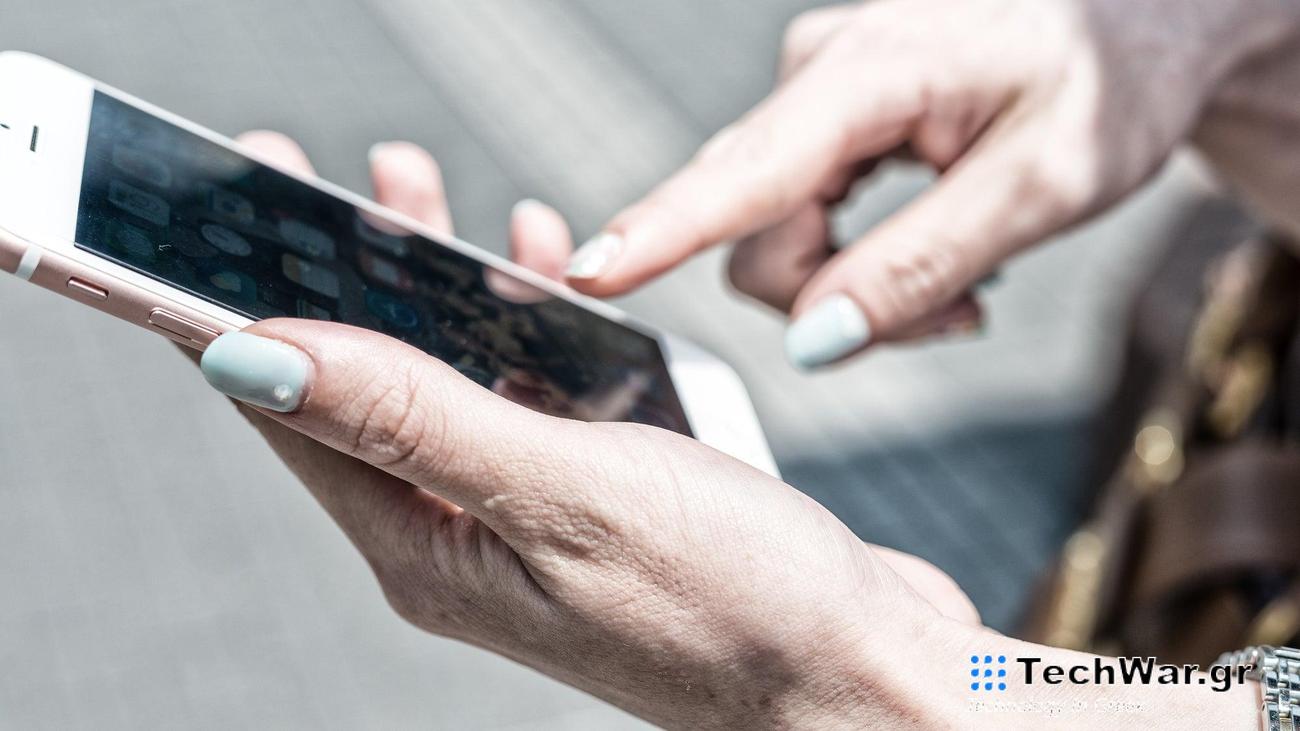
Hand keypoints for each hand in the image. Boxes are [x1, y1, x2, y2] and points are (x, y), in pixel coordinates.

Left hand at [204, 132, 981, 727]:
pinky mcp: (597, 493)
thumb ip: (417, 420)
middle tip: (339, 178)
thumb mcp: (566, 497)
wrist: (862, 675)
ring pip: (456, 377)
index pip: (297, 418)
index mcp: (430, 552)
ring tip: (425, 195)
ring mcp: (533, 514)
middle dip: (352, 273)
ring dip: (440, 283)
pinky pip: (531, 389)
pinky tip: (537, 273)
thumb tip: (256, 357)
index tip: (212, 219)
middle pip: (372, 386)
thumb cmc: (738, 613)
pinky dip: (526, 321)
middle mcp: (467, 536)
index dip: (242, 311)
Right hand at [562, 0, 1299, 368]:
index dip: (663, 233)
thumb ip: (919, 267)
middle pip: (759, 230)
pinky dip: (860, 257)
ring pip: (779, 234)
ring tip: (967, 282)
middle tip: (960, 311)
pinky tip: (935, 252)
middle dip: (839, 296)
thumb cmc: (1105, 83)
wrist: (1137, 26)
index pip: (744, 173)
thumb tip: (814, 340)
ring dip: (859, 283)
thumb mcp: (1041, 188)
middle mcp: (817, 76)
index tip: (590, 278)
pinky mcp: (827, 119)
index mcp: (869, 74)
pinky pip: (803, 216)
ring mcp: (816, 95)